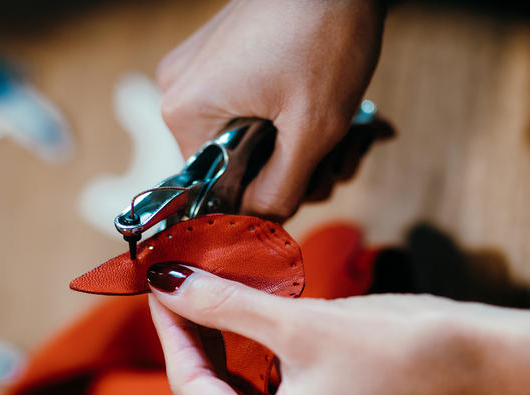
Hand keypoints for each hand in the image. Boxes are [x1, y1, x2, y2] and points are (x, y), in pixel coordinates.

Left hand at [147, 265, 529, 394]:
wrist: (493, 366)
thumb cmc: (406, 350)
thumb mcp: (299, 323)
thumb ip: (223, 303)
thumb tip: (168, 281)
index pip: (191, 389)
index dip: (170, 331)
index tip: (161, 285)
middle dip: (196, 342)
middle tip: (185, 288)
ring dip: (227, 354)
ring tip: (214, 301)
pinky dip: (260, 370)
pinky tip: (255, 333)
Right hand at [157, 0, 385, 219]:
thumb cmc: (325, 33)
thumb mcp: (312, 129)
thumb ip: (281, 191)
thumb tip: (259, 226)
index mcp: (185, 113)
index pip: (216, 192)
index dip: (266, 201)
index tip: (311, 189)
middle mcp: (180, 94)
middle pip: (237, 167)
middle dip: (296, 172)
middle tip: (341, 158)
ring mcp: (200, 74)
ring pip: (252, 142)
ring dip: (303, 149)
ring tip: (349, 134)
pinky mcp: (222, 61)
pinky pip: (252, 113)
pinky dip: (292, 121)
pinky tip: (332, 115)